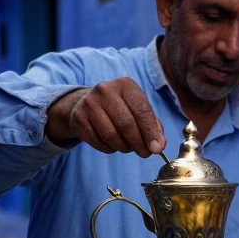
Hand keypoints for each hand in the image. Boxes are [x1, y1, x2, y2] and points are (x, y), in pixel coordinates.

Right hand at [47, 78, 165, 156]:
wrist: (85, 104)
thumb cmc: (119, 108)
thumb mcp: (136, 109)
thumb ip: (152, 125)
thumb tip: (159, 145)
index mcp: (125, 84)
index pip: (142, 110)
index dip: (150, 132)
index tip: (157, 148)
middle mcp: (105, 90)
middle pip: (126, 124)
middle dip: (138, 143)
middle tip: (145, 153)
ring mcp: (89, 103)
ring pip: (112, 136)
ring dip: (124, 147)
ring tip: (128, 147)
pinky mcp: (79, 118)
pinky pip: (99, 142)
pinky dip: (110, 148)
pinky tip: (113, 144)